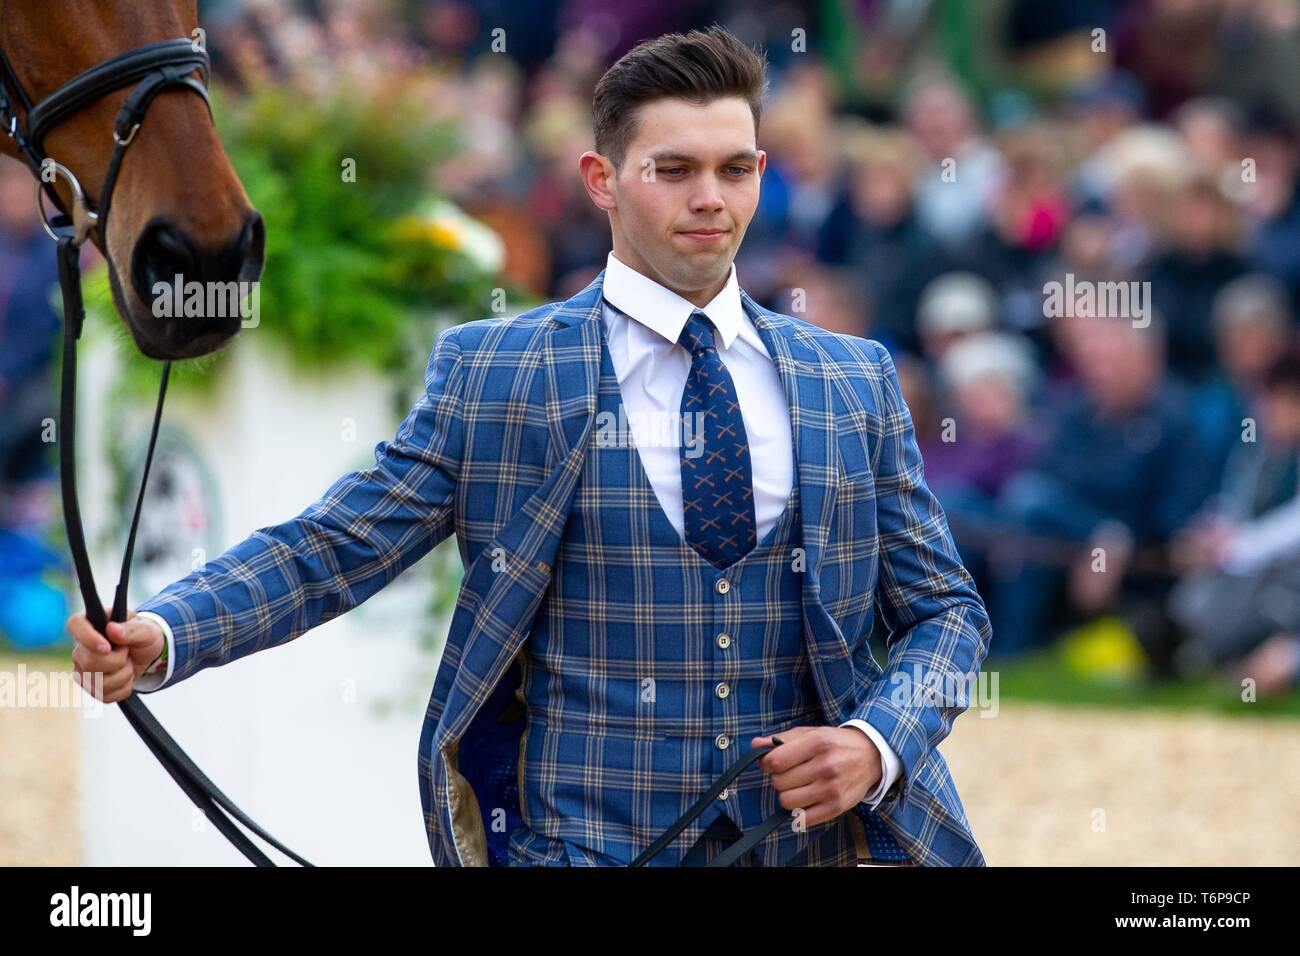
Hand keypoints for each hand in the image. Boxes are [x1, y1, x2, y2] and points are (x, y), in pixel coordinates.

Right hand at [67, 606, 163, 703]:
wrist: (146, 654)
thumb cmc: (143, 636)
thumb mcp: (146, 629)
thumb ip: (132, 629)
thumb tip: (112, 629)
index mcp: (91, 624)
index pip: (75, 624)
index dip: (88, 638)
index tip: (107, 648)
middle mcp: (80, 647)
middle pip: (90, 662)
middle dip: (118, 661)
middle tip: (127, 651)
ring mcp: (82, 669)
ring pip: (99, 683)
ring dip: (124, 675)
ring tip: (127, 662)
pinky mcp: (89, 687)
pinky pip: (105, 696)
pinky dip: (123, 688)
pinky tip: (125, 676)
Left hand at [751, 726, 881, 828]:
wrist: (871, 756)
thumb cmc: (835, 743)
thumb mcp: (810, 733)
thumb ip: (781, 739)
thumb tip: (755, 745)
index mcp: (817, 743)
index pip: (775, 761)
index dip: (766, 763)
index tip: (771, 763)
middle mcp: (826, 766)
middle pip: (779, 782)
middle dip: (779, 778)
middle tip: (791, 773)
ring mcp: (832, 789)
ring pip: (787, 801)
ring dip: (788, 794)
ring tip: (799, 785)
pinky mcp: (836, 808)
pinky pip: (802, 819)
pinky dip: (799, 811)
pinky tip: (807, 799)